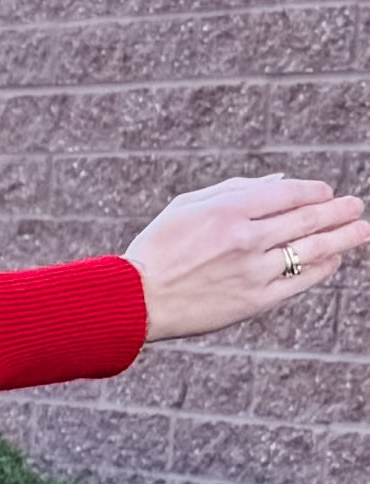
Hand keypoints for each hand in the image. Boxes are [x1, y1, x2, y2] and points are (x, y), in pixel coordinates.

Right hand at [128, 171, 365, 338]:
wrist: (135, 300)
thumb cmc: (158, 248)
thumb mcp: (186, 206)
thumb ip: (234, 189)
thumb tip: (280, 182)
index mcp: (226, 210)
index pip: (288, 193)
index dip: (314, 191)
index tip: (326, 192)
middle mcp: (245, 239)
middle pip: (307, 220)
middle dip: (338, 211)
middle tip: (356, 206)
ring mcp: (252, 272)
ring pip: (312, 250)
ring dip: (343, 238)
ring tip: (361, 230)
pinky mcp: (254, 301)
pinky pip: (300, 281)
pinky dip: (322, 269)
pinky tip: (334, 260)